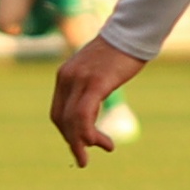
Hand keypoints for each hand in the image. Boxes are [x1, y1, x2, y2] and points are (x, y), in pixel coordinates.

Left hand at [50, 38, 148, 166]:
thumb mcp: (97, 71)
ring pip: (71, 120)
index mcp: (65, 76)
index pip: (58, 113)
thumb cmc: (119, 52)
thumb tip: (92, 104)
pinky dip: (89, 133)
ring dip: (82, 143)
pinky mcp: (95, 82)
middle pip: (61, 120)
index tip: (84, 144)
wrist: (132, 32)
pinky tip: (102, 142)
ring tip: (103, 149)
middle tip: (86, 157)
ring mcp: (80, 79)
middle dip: (73, 142)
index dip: (68, 133)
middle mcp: (67, 78)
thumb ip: (89, 86)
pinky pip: (83, 114)